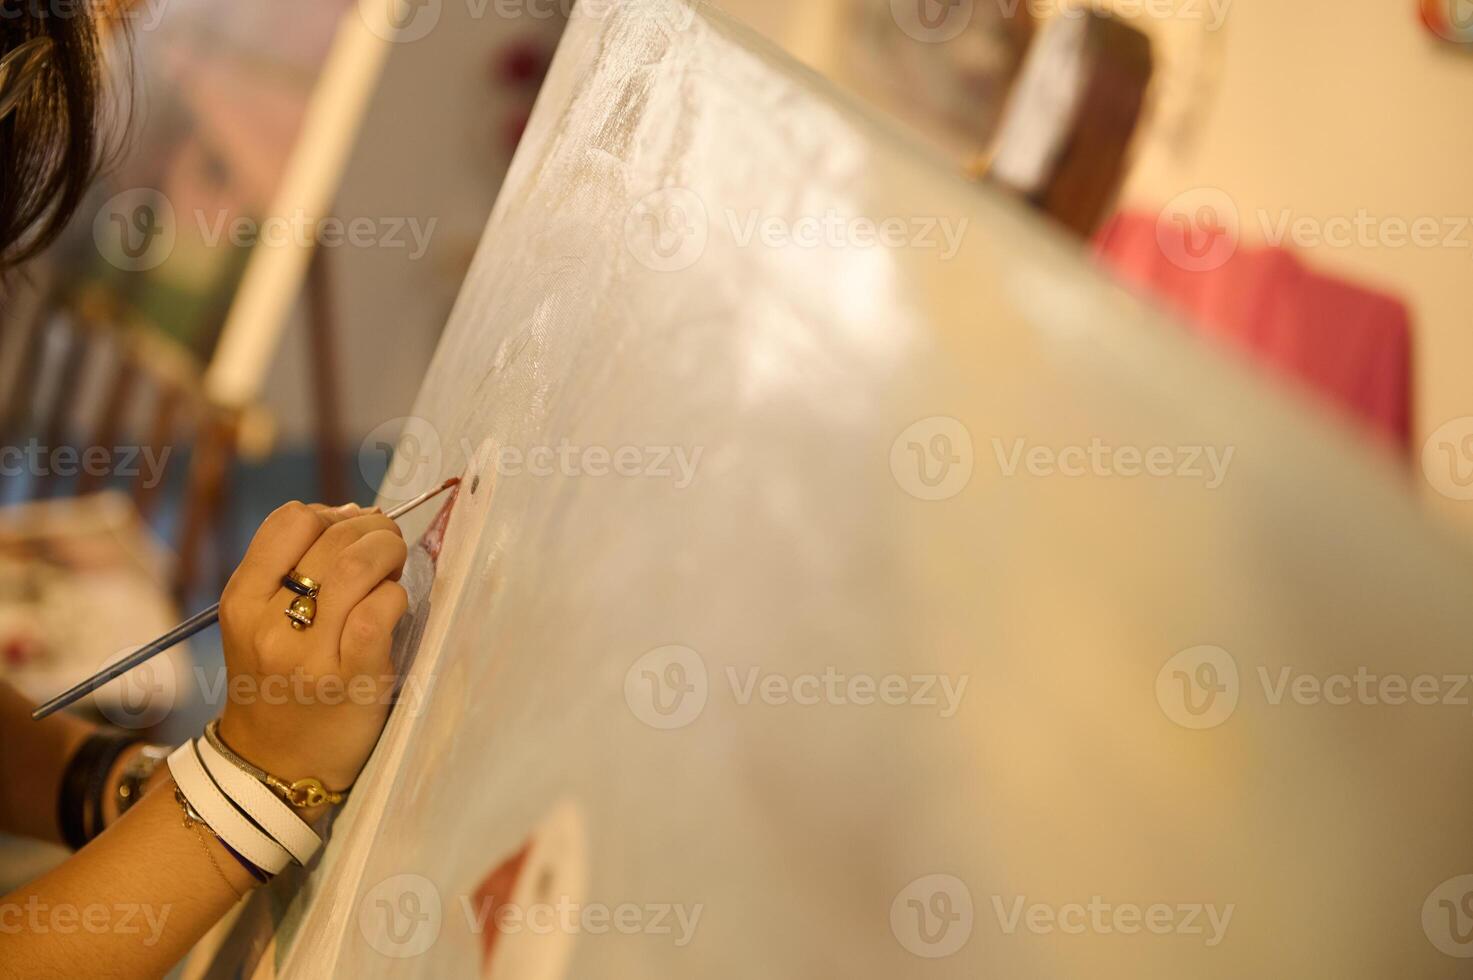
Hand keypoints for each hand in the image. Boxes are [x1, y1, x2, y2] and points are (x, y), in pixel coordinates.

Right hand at [215, 502, 408, 812]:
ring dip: (390, 555)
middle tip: (388, 547)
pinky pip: (379, 613)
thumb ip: (295, 570)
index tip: (350, 531)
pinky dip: (396, 597)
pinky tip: (394, 608)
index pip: (291, 520)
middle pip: (333, 539)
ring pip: (358, 567)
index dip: (331, 514)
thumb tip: (358, 515)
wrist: (274, 765)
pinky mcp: (351, 680)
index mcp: (241, 600)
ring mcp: (309, 654)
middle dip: (375, 530)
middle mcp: (268, 624)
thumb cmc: (278, 683)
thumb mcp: (259, 622)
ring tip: (394, 570)